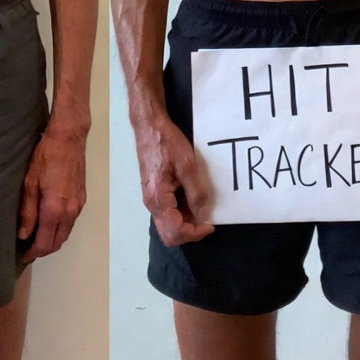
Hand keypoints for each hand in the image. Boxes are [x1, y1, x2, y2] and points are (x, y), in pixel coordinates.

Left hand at [18, 127, 86, 260]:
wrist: (69, 138)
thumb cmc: (45, 157)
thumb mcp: (29, 183)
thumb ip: (27, 212)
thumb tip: (24, 235)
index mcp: (55, 210)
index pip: (45, 243)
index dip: (33, 253)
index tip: (22, 256)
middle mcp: (70, 212)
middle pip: (57, 242)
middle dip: (43, 249)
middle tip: (28, 248)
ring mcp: (79, 206)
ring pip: (65, 233)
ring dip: (52, 240)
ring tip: (36, 237)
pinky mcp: (82, 198)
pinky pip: (70, 222)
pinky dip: (60, 228)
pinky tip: (49, 222)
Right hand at [135, 114, 214, 246]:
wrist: (149, 126)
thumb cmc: (166, 142)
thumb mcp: (187, 164)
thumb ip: (195, 192)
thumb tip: (203, 215)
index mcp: (158, 198)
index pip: (175, 232)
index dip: (195, 233)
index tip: (211, 223)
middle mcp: (151, 203)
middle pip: (169, 234)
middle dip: (190, 231)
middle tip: (206, 218)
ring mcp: (151, 198)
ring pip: (168, 223)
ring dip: (186, 220)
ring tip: (201, 203)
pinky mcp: (153, 192)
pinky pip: (167, 211)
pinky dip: (181, 210)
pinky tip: (191, 195)